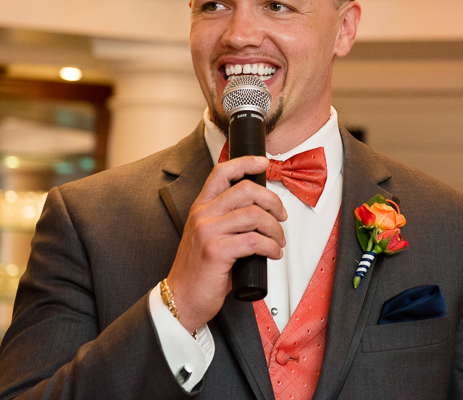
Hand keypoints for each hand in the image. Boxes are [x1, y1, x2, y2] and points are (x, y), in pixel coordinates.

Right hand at [165, 155, 285, 332]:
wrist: (181, 298)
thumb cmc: (198, 270)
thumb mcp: (208, 235)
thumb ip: (228, 220)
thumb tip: (261, 212)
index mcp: (201, 208)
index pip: (222, 172)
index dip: (246, 163)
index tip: (263, 164)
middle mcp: (203, 215)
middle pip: (245, 190)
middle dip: (271, 201)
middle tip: (281, 214)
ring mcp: (208, 232)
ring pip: (254, 215)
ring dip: (275, 228)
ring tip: (278, 240)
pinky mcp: (216, 251)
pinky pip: (254, 241)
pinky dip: (271, 247)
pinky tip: (273, 253)